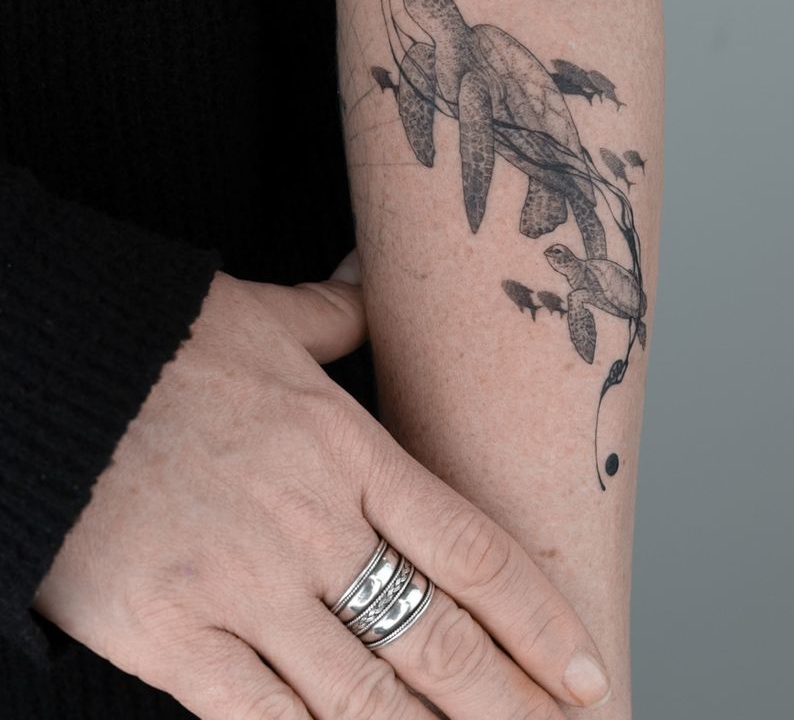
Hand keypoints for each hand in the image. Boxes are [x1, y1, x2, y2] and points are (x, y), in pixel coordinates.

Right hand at [33, 256, 611, 718]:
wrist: (49, 371)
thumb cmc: (164, 345)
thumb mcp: (266, 317)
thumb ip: (335, 313)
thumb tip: (370, 276)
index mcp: (347, 447)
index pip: (470, 550)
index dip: (538, 620)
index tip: (583, 669)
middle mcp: (311, 523)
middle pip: (434, 637)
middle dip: (506, 702)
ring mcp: (241, 584)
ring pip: (362, 696)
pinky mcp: (169, 634)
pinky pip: (261, 719)